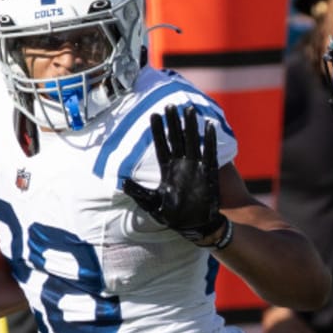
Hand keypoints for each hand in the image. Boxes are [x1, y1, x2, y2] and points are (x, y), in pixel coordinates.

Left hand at [122, 104, 226, 243]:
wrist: (194, 227)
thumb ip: (139, 192)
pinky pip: (209, 153)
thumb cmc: (173, 217)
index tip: (154, 115)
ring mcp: (195, 168)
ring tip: (189, 109)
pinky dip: (210, 141)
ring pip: (192, 141)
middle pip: (176, 138)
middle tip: (170, 105)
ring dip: (191, 126)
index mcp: (167, 171)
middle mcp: (181, 166)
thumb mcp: (153, 204)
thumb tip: (122, 182)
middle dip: (173, 122)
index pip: (161, 146)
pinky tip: (209, 126)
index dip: (158, 131)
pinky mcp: (208, 174)